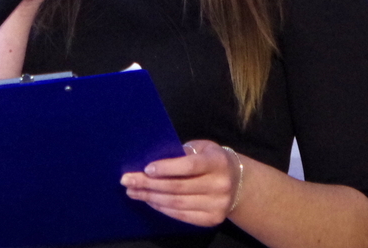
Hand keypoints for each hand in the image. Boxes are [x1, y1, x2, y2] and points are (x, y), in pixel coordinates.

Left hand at [120, 140, 241, 226]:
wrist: (239, 183)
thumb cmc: (213, 160)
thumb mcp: (202, 148)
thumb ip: (183, 153)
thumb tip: (153, 162)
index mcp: (217, 162)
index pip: (189, 166)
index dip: (167, 168)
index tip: (146, 168)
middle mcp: (220, 185)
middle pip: (178, 187)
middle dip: (149, 184)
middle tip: (127, 180)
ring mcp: (217, 205)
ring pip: (177, 203)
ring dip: (151, 198)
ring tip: (133, 192)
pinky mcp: (212, 220)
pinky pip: (182, 215)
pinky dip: (163, 208)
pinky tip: (150, 201)